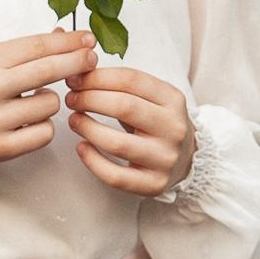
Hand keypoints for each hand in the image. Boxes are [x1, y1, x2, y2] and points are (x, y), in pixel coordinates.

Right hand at [0, 32, 95, 167]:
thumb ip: (22, 51)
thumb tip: (63, 36)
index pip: (37, 46)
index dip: (69, 42)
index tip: (87, 39)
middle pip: (49, 71)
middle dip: (77, 62)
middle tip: (90, 59)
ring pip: (51, 104)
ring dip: (50, 101)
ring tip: (30, 102)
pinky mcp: (0, 147)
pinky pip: (44, 132)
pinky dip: (42, 126)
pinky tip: (28, 123)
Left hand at [66, 57, 193, 195]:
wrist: (187, 159)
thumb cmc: (158, 124)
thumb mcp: (152, 98)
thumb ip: (123, 86)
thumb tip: (80, 74)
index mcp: (173, 100)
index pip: (131, 80)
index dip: (97, 77)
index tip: (75, 78)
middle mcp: (173, 128)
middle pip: (124, 107)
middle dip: (89, 99)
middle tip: (72, 99)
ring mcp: (165, 158)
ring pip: (117, 143)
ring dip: (87, 128)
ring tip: (74, 120)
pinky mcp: (154, 184)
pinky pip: (116, 176)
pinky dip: (93, 161)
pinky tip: (82, 148)